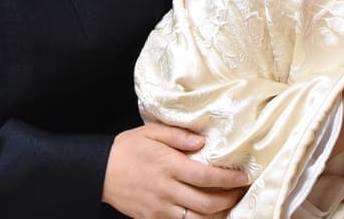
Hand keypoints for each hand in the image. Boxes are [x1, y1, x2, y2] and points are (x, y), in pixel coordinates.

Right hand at [102, 122, 249, 218]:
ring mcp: (159, 207)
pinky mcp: (152, 218)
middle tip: (240, 191)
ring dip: (216, 214)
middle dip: (229, 198)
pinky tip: (205, 213)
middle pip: (206, 202)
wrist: (99, 171)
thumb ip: (179, 135)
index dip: (229, 179)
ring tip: (227, 204)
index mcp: (169, 166)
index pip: (207, 176)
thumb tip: (203, 141)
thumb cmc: (128, 148)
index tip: (244, 177)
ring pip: (196, 218)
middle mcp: (167, 189)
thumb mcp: (152, 132)